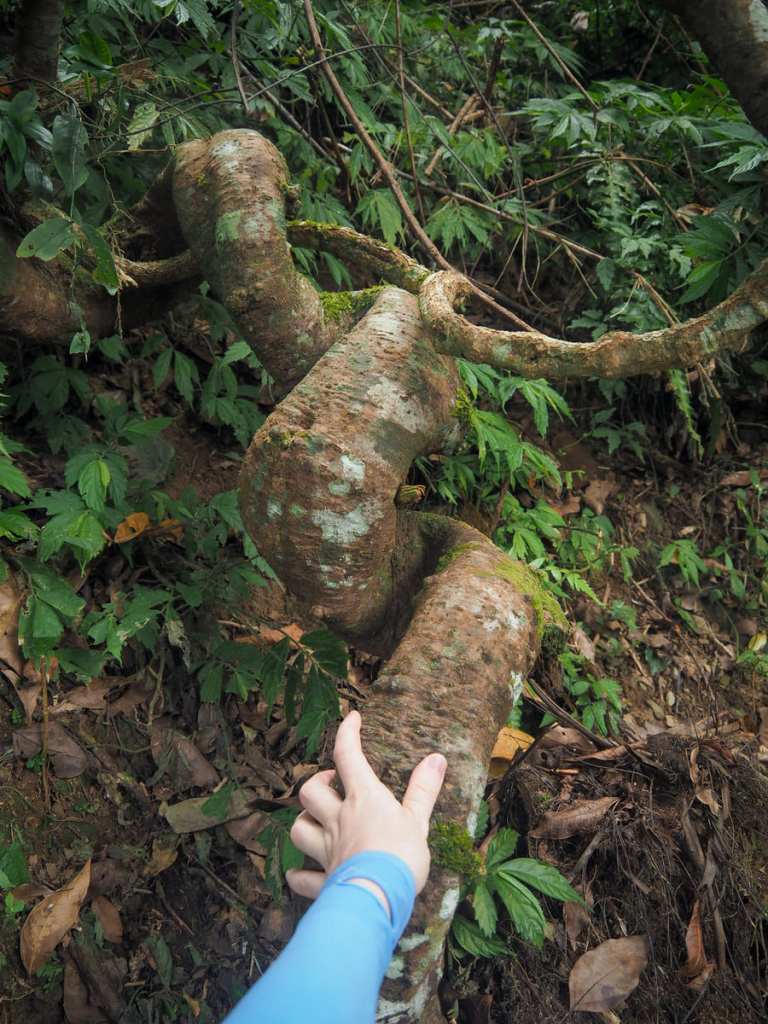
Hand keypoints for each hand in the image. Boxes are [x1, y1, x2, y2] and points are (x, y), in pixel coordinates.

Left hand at [285, 710, 446, 911]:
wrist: (378, 898)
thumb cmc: (401, 857)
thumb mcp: (418, 820)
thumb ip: (424, 790)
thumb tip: (437, 758)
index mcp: (363, 799)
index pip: (349, 755)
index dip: (348, 732)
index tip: (352, 718)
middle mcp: (339, 820)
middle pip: (311, 791)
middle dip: (317, 783)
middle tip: (331, 783)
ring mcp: (327, 850)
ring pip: (299, 828)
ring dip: (304, 822)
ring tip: (315, 823)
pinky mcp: (324, 881)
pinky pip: (302, 878)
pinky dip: (299, 874)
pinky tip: (300, 874)